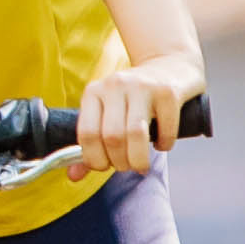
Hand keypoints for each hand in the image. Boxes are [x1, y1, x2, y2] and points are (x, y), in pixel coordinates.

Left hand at [73, 45, 203, 178]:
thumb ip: (90, 145)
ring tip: (141, 165)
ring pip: (135, 134)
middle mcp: (115, 85)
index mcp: (94, 92)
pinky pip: (165, 130)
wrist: (171, 67)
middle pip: (112, 137)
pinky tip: (161, 144)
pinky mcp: (168, 92)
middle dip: (120, 162)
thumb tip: (73, 176)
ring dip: (139, 160)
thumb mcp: (108, 114)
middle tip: (127, 166)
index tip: (104, 166)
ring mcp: (143, 86)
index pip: (86, 134)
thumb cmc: (134, 99)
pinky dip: (164, 145)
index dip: (94, 159)